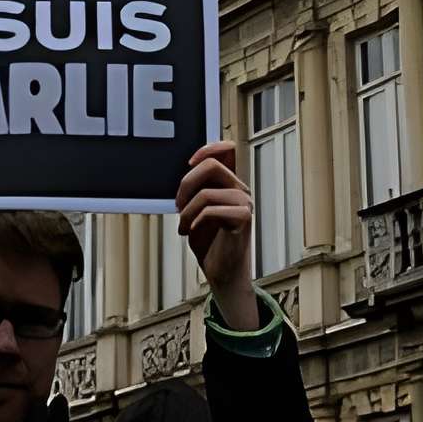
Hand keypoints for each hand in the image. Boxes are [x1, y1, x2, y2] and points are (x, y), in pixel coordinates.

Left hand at [176, 141, 260, 331]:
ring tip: (183, 225)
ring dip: (186, 212)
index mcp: (230, 184)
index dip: (208, 148)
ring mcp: (244, 204)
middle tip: (178, 204)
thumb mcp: (195, 210)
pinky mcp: (243, 220)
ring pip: (206, 193)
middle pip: (211, 166)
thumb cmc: (210, 243)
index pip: (228, 150)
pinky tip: (191, 232)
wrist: (221, 273)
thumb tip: (188, 170)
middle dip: (185, 185)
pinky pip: (211, 211)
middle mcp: (240, 190)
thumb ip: (195, 189)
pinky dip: (194, 222)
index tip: (190, 162)